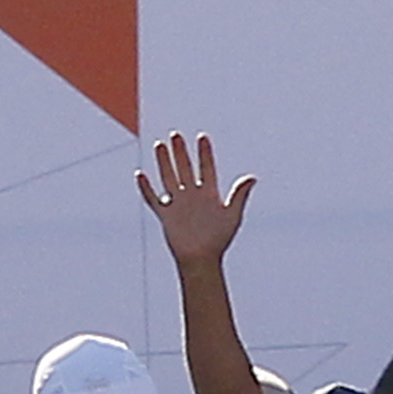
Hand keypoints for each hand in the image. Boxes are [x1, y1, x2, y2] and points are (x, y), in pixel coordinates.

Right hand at [137, 133, 254, 269]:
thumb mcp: (232, 214)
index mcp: (209, 193)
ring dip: (164, 162)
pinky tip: (140, 175)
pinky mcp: (165, 215)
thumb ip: (239, 194)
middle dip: (180, 152)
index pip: (206, 168)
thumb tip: (251, 177)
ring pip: (168, 178)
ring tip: (159, 145)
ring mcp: (178, 204)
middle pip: (185, 168)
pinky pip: (153, 199)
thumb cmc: (219, 239)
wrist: (201, 258)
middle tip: (175, 134)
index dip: (204, 153)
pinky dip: (146, 188)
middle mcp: (192, 195)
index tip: (202, 137)